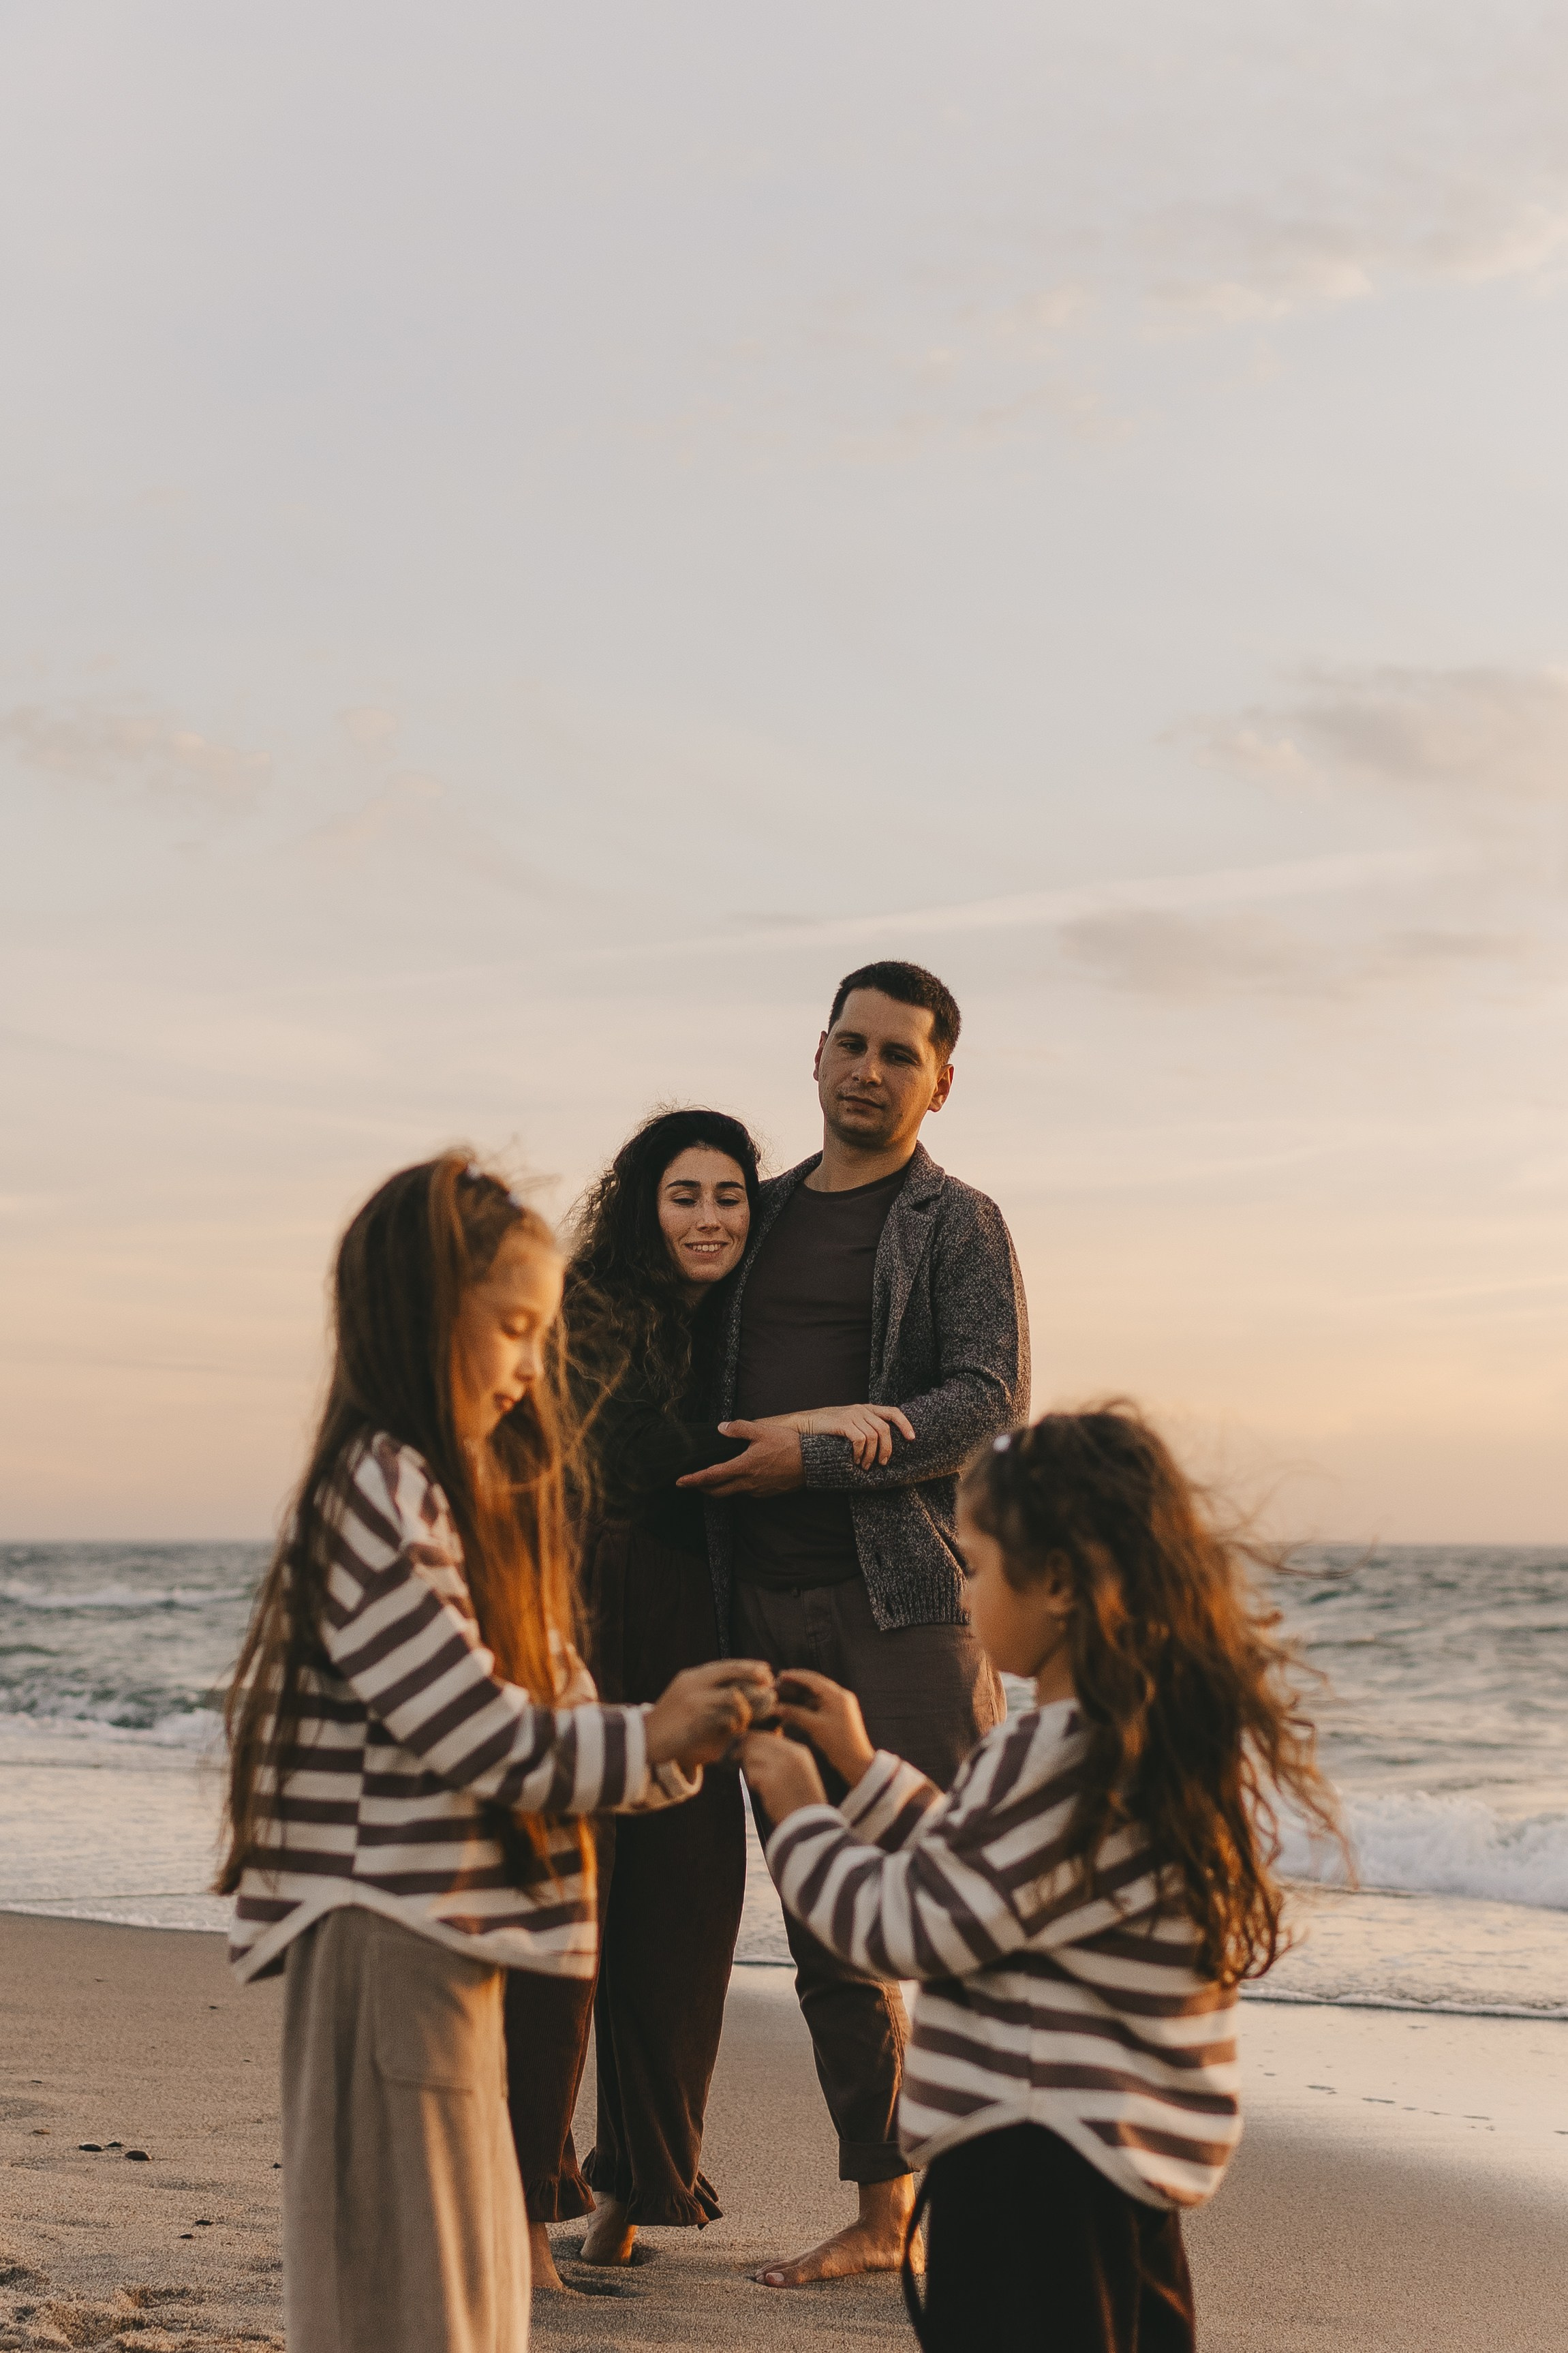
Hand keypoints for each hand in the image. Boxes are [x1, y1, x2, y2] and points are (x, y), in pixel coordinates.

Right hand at [644, 1660, 773, 1768]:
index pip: (726, 1665)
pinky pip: (726, 1717)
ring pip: (734, 1696)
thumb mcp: (685, 1698)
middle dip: (754, 1676)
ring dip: (748, 1706)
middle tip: (769, 1685)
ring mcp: (695, 1700)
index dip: (748, 1666)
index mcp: (692, 1676)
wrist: (644, 1739)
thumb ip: (707, 1691)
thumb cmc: (669, 1723)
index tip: (765, 1670)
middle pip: (732, 1671)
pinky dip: (736, 1723)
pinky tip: (739, 1729)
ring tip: (754, 1714)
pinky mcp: (697, 1719)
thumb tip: (738, 1690)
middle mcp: (694, 1683)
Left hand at [676, 1421, 805, 1496]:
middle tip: (693, 1483)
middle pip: (717, 1492)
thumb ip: (740, 1429)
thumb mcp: (762, 1431)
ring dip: (720, 1488)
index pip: (711, 1477)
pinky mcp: (767, 1493)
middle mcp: (748, 1483)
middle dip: (702, 1489)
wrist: (812, 1463)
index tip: (680, 1482)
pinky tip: (740, 1477)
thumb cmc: (788, 1445)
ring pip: (732, 1493)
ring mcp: (757, 1490)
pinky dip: (737, 1487)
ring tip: (714, 1479)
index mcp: (743, 1467)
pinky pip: (746, 1492)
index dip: (693, 1480)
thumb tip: (722, 1428)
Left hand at [740, 1728, 827, 1822]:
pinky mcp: (769, 1779)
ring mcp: (780, 1765)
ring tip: (758, 1783)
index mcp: (799, 1751)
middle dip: (742, 1751)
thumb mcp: (800, 1774)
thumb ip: (782, 1759)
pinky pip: (750, 1774)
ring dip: (748, 1769)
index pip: (767, 1736)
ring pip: (750, 1755)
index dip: (751, 1743)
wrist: (811, 1825)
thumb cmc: (803, 1803)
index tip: (741, 1750)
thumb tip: (753, 1751)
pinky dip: (751, 1783)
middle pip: (755, 1741)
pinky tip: (761, 1792)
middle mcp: (790, 1754)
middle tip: (732, 1760)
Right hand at [772, 1669, 875, 1787]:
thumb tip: (775, 1707)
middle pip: (815, 1685)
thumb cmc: (838, 1743)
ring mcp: (839, 1705)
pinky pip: (819, 1705)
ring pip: (816, 1695)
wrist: (856, 1762)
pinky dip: (806, 1705)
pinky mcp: (837, 1714)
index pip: (814, 1679)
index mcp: (838, 1696)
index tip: (780, 1675)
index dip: (796, 1676)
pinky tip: (793, 1708)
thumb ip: (795, 1714)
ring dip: (800, 1695)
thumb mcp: (815, 1727)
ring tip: (784, 1695)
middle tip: (780, 1684)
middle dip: (797, 1684)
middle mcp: (840, 1697)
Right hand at [788, 1402, 915, 1467]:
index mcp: (866, 1409)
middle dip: (886, 1449)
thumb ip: (865, 1427)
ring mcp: (852, 1415)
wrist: (804, 1425)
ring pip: (874, 1437)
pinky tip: (855, 1460)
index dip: (905, 1424)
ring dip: (871, 1455)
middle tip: (882, 1463)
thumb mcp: (850, 1424)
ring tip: (865, 1466)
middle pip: (885, 1429)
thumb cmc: (828, 1429)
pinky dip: (860, 1453)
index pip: (893, 1412)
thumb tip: (883, 1445)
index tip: (912, 1439)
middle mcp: (861, 1409)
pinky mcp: (843, 1423)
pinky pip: (860, 1440)